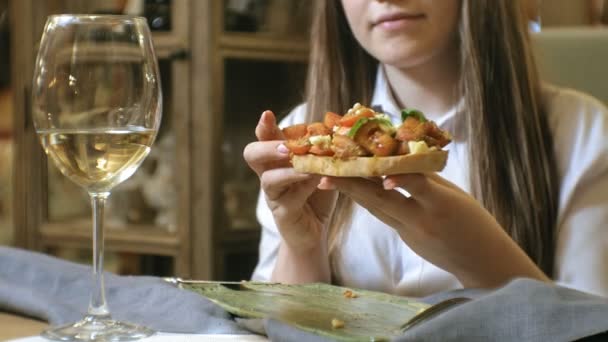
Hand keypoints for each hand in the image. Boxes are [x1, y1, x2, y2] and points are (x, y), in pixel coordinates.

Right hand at [243, 111, 337, 252]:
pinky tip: (318, 181)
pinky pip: (289, 198)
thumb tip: (338, 128)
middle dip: (267, 147)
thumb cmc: (316, 195)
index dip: (264, 126)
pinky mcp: (283, 213)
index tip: (268, 114)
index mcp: (277, 159)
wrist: (314, 231)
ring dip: (289, 170)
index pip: (264, 138)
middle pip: (252, 155)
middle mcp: (269, 174)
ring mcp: (274, 195)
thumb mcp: (322, 167)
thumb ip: (323, 151)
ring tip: (306, 165)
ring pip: (269, 179)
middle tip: (285, 147)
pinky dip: (304, 187)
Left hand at [318, 173, 547, 287]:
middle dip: (351, 185)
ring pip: (377, 209)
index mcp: (441, 206)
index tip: (374, 169)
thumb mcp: (455, 195)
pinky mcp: (406, 239)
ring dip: (353, 193)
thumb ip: (427, 178)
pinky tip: (354, 188)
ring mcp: (410, 234)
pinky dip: (371, 201)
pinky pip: (385, 216)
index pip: (416, 186)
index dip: (396, 177)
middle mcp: (421, 222)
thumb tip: (400, 158)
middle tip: (325, 173)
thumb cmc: (474, 222)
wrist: (481, 261)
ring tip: (329, 179)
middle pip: (381, 201)